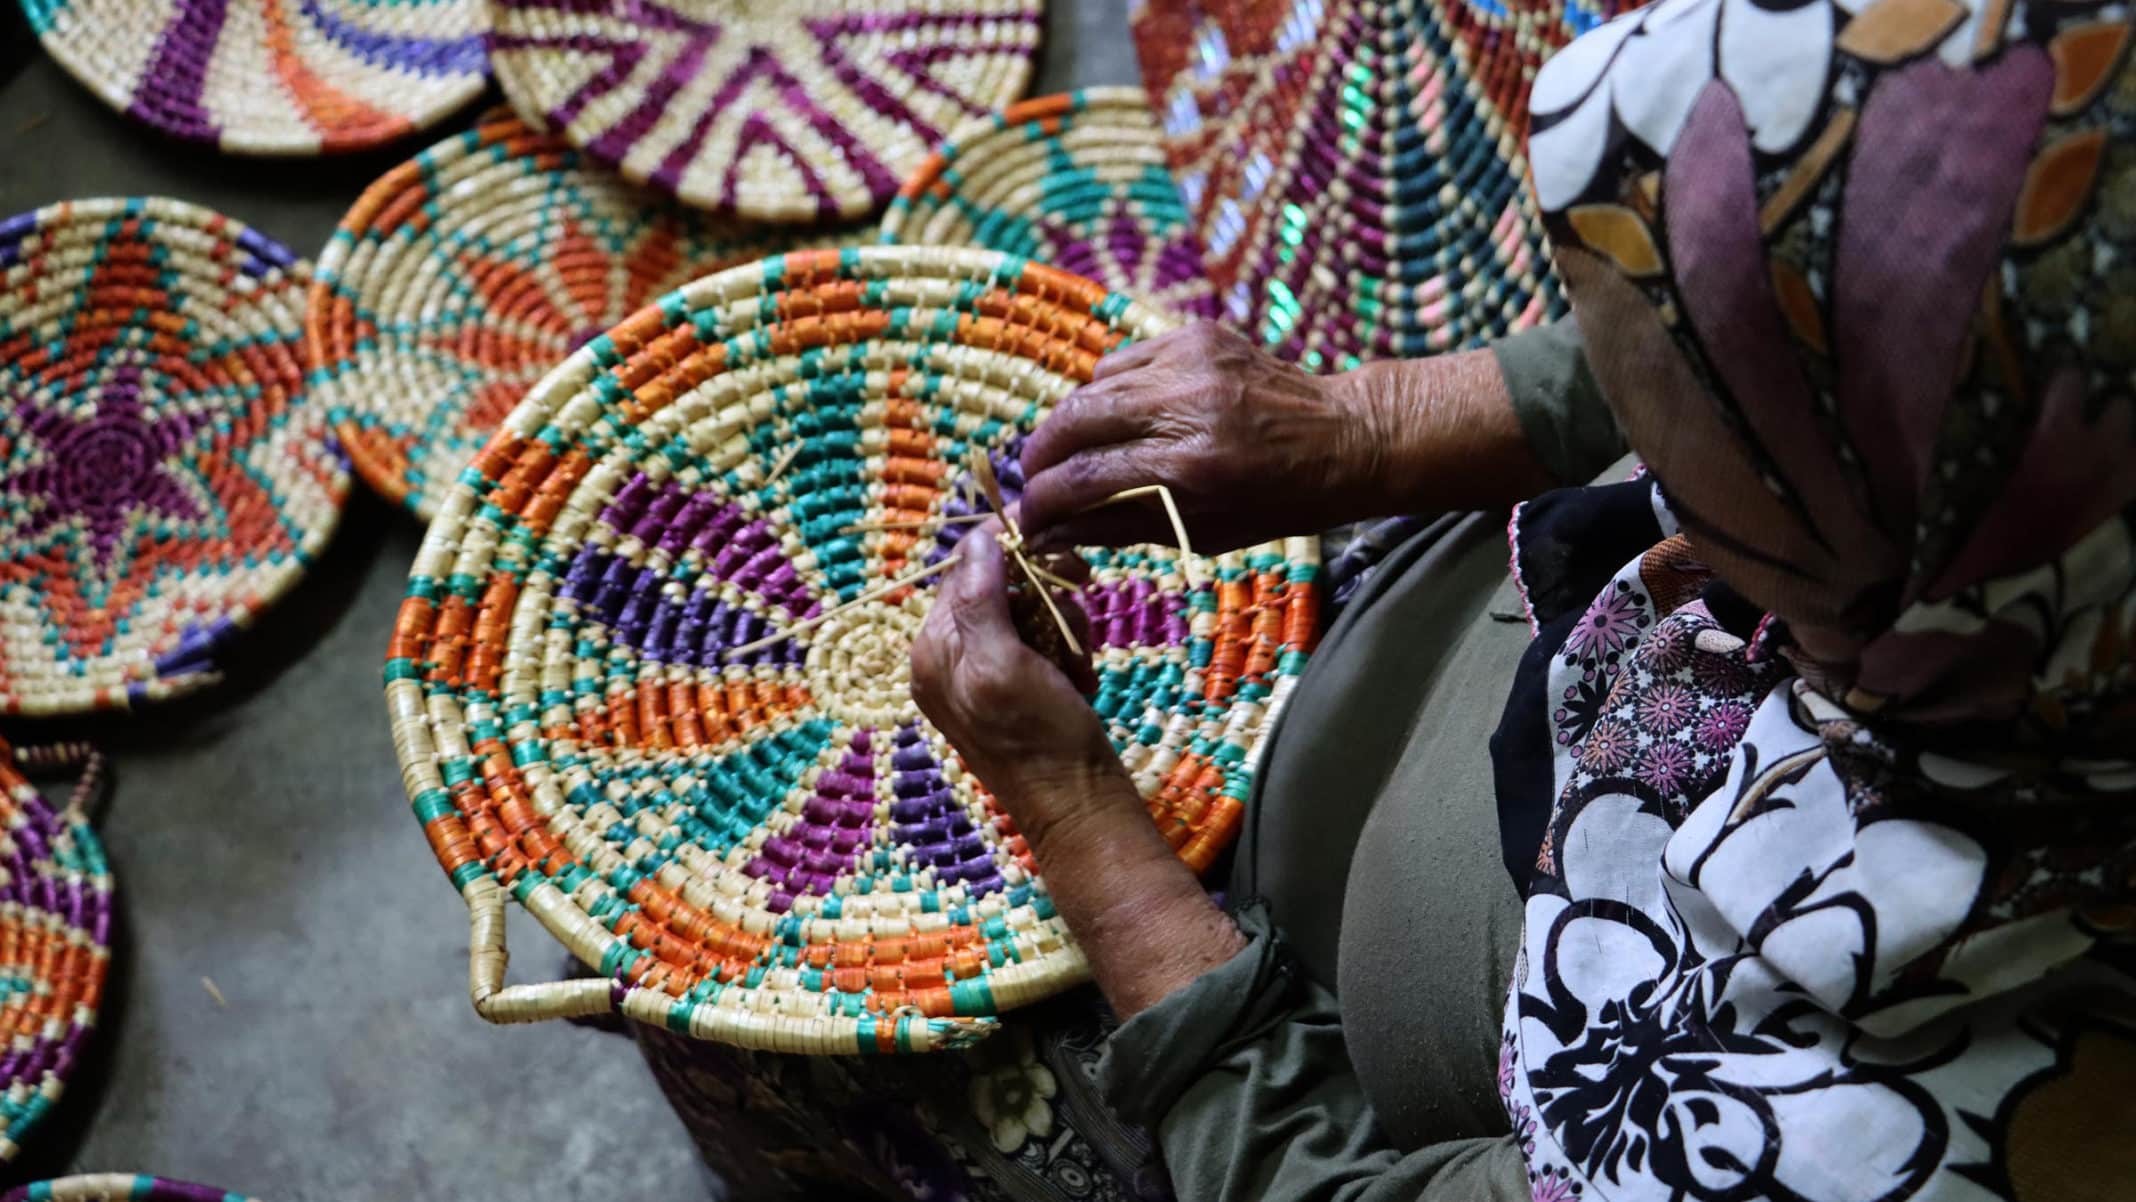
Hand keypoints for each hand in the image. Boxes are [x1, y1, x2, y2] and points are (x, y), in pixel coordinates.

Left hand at [911, 519, 1245, 1018]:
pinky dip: (1068, 654)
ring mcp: (981, 674)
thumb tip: (975, 537)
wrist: (1079, 806)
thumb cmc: (1042, 740)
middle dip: (1047, 600)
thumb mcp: (1004, 664)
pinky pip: (1041, 643)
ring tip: (1077, 666)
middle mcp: (948, 658)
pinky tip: (1078, 682)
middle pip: (1001, 587)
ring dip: (1064, 629)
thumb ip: (980, 600)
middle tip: (1077, 626)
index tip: (1066, 560)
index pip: (965, 568)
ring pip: (1028, 612)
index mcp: (932, 649)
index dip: (1015, 556)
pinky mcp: (1014, 688)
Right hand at [1018, 323, 1383, 551]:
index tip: (1025, 519)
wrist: (1344, 436)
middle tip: (1032, 481)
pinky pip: (1125, 361)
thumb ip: (1119, 526)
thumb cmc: (1278, 500)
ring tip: (1071, 452)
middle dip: (1039, 455)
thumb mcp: (1201, 532)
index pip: (1085, 477)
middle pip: (1074, 419)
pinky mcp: (1196, 334)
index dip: (1043, 501)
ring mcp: (1190, 361)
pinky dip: (1109, 391)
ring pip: (1093, 385)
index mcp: (1191, 466)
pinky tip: (1118, 416)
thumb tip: (1048, 532)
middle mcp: (1186, 405)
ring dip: (1071, 423)